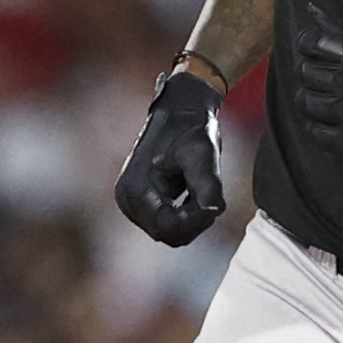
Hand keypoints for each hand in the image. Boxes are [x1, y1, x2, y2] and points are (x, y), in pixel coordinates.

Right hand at [112, 68, 226, 244]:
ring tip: (201, 189)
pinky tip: (193, 192)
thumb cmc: (190, 127)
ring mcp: (130, 202)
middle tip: (210, 195)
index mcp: (136, 190)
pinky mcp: (139, 201)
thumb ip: (207, 185)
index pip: (167, 229)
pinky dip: (184, 214)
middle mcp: (127, 200)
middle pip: (167, 234)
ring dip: (190, 218)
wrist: (180, 109)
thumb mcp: (202, 154)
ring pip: (168, 230)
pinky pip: (165, 222)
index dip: (195, 223)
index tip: (214, 203)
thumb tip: (213, 212)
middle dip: (193, 222)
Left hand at [289, 4, 342, 167]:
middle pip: (303, 71)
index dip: (308, 43)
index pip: (307, 41)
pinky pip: (313, 131)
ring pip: (303, 101)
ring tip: (330, 98)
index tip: (317, 50)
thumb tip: (311, 9)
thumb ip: (341, 29)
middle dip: (312, 70)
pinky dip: (318, 124)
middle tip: (328, 76)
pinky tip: (332, 119)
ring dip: (312, 97)